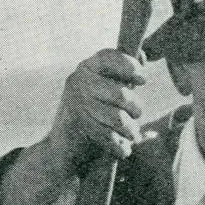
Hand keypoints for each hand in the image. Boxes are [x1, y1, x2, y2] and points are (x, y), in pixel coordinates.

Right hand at [49, 49, 145, 166]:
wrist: (62, 149)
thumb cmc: (92, 118)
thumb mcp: (107, 92)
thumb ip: (123, 76)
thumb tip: (142, 54)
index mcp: (86, 68)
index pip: (109, 57)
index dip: (130, 66)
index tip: (143, 80)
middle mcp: (78, 81)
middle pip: (121, 94)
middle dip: (135, 109)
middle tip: (136, 120)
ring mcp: (76, 102)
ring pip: (118, 118)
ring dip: (131, 131)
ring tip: (132, 136)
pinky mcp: (77, 124)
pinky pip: (109, 135)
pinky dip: (120, 146)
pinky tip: (123, 150)